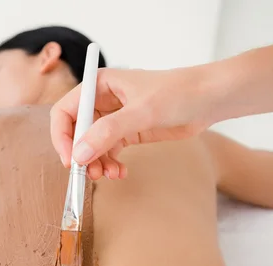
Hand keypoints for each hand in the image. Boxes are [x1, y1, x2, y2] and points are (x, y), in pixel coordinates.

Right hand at [50, 67, 215, 179]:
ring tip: (110, 175)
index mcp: (99, 84)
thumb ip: (108, 132)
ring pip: (92, 145)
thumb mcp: (142, 112)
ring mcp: (114, 118)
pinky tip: (121, 172)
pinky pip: (108, 152)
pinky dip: (111, 164)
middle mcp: (102, 100)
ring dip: (97, 163)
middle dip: (82, 154)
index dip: (63, 136)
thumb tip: (80, 155)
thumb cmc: (178, 93)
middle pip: (76, 132)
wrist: (209, 99)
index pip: (65, 111)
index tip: (71, 160)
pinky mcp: (127, 132)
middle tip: (90, 174)